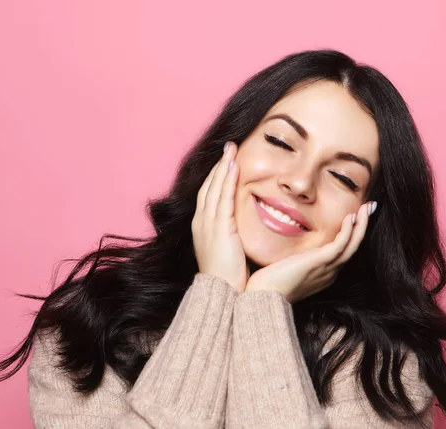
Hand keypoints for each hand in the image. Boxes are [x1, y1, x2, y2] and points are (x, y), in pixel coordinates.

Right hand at [192, 141, 247, 292]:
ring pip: (214, 188)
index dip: (216, 177)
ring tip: (231, 149)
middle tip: (228, 147)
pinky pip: (223, 198)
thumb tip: (244, 229)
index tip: (226, 162)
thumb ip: (232, 236)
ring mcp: (208, 224)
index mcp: (203, 228)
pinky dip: (227, 181)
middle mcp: (201, 222)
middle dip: (218, 165)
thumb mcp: (228, 251)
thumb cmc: (228, 277)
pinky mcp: (219, 227)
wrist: (223, 293)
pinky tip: (233, 167)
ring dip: (223, 167)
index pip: (209, 195)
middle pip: (209, 186)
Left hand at [245, 202, 375, 302]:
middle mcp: (330, 273)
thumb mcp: (290, 267)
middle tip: (370, 207)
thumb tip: (294, 248)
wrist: (264, 297)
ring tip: (367, 208)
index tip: (356, 216)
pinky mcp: (320, 263)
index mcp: (324, 274)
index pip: (344, 252)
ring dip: (361, 225)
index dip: (353, 234)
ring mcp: (326, 269)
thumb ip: (298, 259)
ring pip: (352, 245)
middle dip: (363, 226)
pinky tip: (350, 217)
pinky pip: (340, 245)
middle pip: (354, 247)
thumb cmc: (270, 284)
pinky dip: (347, 231)